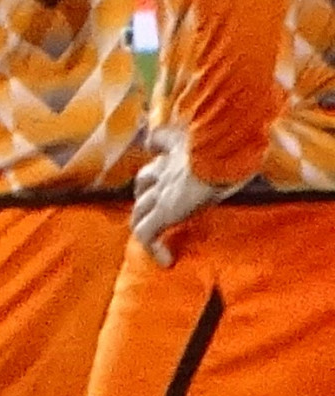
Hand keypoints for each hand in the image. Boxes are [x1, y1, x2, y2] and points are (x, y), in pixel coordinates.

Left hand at [131, 139, 227, 262]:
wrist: (223, 150)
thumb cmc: (237, 141)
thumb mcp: (236, 134)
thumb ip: (236, 135)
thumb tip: (255, 136)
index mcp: (181, 145)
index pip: (159, 142)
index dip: (157, 148)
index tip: (155, 148)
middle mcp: (166, 167)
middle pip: (144, 180)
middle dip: (146, 192)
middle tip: (155, 205)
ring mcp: (162, 190)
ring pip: (140, 209)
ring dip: (145, 220)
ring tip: (156, 234)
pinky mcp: (164, 211)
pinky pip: (147, 234)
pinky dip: (153, 248)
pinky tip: (166, 261)